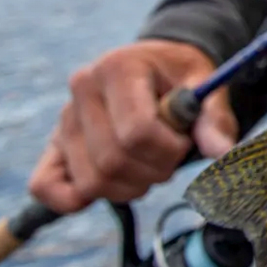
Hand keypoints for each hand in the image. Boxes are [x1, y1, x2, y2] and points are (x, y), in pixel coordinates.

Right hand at [27, 39, 238, 213]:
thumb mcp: (205, 84)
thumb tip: (221, 153)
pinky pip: (45, 187)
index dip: (169, 149)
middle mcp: (81, 89)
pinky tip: (110, 187)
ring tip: (148, 166)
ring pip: (90, 181)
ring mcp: (64, 119)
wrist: (157, 65)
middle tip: (170, 158)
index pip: (137, 132)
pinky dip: (74, 200)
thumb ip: (214, 118)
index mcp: (118, 67)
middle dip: (153, 172)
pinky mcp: (53, 145)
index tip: (184, 141)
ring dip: (129, 188)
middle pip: (113, 161)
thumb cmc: (181, 76)